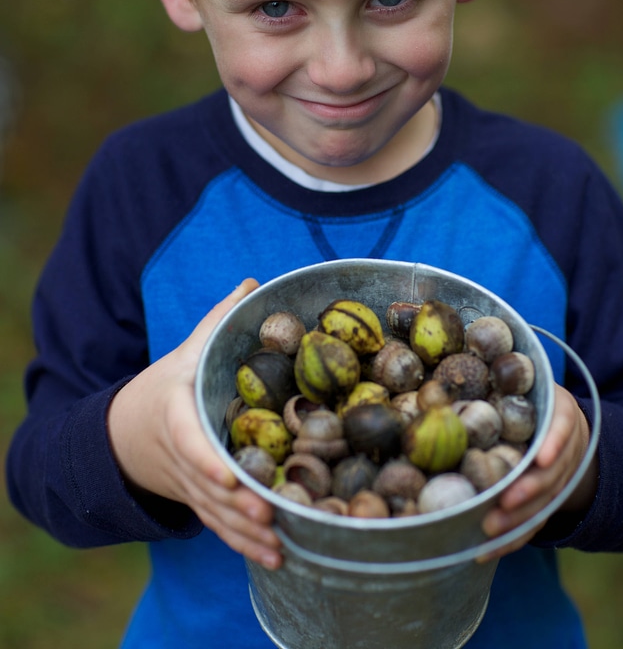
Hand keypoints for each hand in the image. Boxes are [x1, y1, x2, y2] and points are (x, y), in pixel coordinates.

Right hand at [107, 278, 283, 569]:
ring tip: (279, 545)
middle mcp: (180, 454)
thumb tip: (253, 281)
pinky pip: (219, 525)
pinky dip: (243, 544)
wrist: (127, 432)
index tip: (228, 477)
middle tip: (268, 515)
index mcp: (176, 414)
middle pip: (207, 485)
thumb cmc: (166, 385)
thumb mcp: (186, 352)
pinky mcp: (198, 501)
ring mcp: (188, 483)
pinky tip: (276, 558)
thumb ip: (218, 320)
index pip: (188, 439)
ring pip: (214, 513)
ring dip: (244, 533)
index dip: (206, 460)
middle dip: (236, 505)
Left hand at [478, 383, 596, 560]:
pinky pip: (532, 525)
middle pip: (550, 476)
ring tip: (490, 529)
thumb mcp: (526, 385)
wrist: (563, 427)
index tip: (540, 458)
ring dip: (518, 520)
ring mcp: (558, 481)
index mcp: (561, 417)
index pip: (561, 430)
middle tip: (504, 501)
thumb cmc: (531, 400)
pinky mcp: (546, 503)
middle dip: (528, 491)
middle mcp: (563, 453)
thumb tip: (441, 384)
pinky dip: (512, 539)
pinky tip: (486, 551)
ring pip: (542, 505)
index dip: (553, 445)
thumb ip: (498, 383)